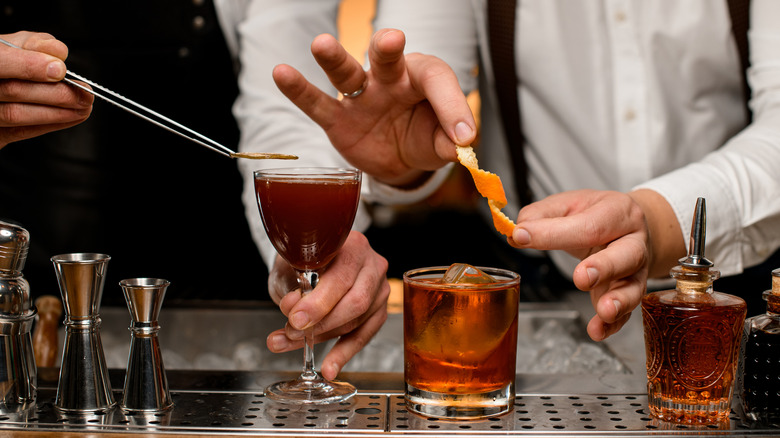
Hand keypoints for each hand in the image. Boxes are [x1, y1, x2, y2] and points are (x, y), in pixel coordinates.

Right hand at [0, 31, 92, 147]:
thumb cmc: (6, 61)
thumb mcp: (15, 44)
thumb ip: (35, 45)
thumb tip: (59, 53)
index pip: (1, 62)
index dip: (30, 66)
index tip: (60, 70)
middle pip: (13, 90)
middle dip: (55, 93)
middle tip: (85, 94)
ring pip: (15, 114)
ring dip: (57, 113)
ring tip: (84, 107)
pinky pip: (19, 131)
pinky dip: (49, 124)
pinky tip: (71, 117)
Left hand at [265, 231, 389, 379]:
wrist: (315, 259)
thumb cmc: (305, 258)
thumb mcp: (291, 264)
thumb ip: (292, 285)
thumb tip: (294, 309)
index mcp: (354, 245)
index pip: (342, 277)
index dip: (318, 302)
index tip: (295, 318)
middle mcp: (372, 265)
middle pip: (356, 302)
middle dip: (321, 323)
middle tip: (293, 332)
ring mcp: (379, 289)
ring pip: (358, 321)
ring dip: (322, 337)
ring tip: (291, 342)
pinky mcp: (379, 311)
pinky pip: (363, 336)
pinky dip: (343, 353)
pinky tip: (329, 367)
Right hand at [273, 28, 475, 186]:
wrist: (398, 158)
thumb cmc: (423, 137)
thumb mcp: (442, 143)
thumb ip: (450, 141)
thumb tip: (461, 145)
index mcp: (421, 80)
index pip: (437, 80)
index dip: (452, 106)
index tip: (464, 136)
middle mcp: (389, 79)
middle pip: (387, 57)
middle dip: (387, 47)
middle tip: (392, 39)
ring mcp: (361, 97)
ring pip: (346, 72)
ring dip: (334, 59)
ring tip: (321, 45)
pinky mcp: (338, 118)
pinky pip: (317, 103)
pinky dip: (299, 91)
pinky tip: (282, 73)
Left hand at [508, 189, 684, 340]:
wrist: (629, 226)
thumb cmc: (595, 215)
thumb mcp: (569, 204)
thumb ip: (542, 216)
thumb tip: (519, 233)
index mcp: (617, 212)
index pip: (587, 226)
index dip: (553, 233)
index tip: (521, 236)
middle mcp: (634, 242)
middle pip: (625, 256)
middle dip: (604, 268)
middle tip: (581, 278)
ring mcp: (636, 271)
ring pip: (633, 288)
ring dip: (618, 302)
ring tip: (603, 311)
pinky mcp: (630, 293)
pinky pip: (627, 314)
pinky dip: (612, 325)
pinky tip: (597, 330)